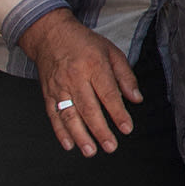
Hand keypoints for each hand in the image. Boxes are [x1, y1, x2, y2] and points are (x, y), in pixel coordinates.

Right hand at [21, 8, 140, 157]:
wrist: (50, 34)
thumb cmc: (84, 43)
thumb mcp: (111, 51)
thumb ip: (125, 76)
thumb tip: (136, 99)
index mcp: (93, 65)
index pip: (108, 93)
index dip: (118, 113)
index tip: (127, 128)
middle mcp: (75, 77)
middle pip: (88, 108)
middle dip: (100, 130)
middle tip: (111, 146)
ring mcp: (59, 86)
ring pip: (69, 114)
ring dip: (80, 135)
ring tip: (91, 151)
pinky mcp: (47, 93)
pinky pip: (53, 115)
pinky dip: (60, 131)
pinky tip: (69, 144)